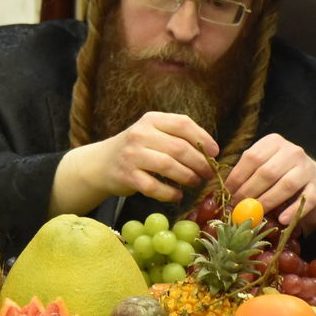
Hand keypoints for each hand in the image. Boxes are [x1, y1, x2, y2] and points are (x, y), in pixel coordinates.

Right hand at [50, 111, 218, 215]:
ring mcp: (132, 155)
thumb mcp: (152, 134)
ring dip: (188, 177)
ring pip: (169, 167)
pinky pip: (155, 187)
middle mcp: (140, 134)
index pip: (182, 123)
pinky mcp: (127, 176)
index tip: (215, 152)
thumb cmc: (136, 149)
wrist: (100, 164)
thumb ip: (176, 137)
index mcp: (151, 120)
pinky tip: (177, 195)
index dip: (203, 138)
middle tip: (208, 173)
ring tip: (195, 183)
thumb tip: (211, 152)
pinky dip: (170, 193)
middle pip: (179, 148)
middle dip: (200, 163)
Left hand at [225, 133, 315, 231]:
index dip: (238, 176)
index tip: (228, 192)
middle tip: (238, 206)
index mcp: (274, 142)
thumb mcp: (264, 163)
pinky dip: (292, 211)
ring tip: (255, 213)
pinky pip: (306, 200)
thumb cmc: (280, 172)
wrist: (314, 179)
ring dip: (267, 201)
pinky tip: (281, 219)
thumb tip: (225, 191)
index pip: (252, 157)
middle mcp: (292, 151)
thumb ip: (247, 172)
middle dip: (249, 192)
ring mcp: (307, 168)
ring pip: (286, 185)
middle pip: (267, 172)